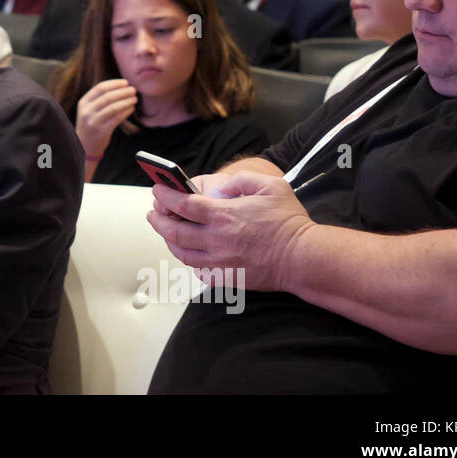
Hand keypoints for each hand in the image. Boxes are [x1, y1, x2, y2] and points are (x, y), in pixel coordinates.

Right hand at [74, 79, 137, 160]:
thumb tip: (121, 86)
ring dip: (126, 101)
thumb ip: (99, 98)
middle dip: (123, 92)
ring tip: (134, 98)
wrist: (85, 145)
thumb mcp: (89, 109)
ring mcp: (93, 121)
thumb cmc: (91, 123)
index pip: (100, 88)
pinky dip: (126, 112)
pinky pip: (117, 118)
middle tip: (133, 90)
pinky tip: (132, 108)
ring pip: (113, 107)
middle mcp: (87, 111)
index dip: (115, 84)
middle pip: (108, 96)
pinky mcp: (102, 131)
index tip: (126, 82)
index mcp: (83, 102)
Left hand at [146, 171, 314, 290]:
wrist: (303, 258)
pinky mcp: (226, 277)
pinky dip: (189, 259)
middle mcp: (217, 239)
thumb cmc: (289, 221)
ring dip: (168, 240)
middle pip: (173, 230)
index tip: (157, 190)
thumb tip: (222, 186)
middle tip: (152, 213)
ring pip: (181, 252)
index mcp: (224, 215)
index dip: (165, 196)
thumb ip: (242, 180)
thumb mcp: (270, 186)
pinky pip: (198, 270)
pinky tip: (188, 251)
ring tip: (165, 231)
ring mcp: (220, 261)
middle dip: (157, 220)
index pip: (182, 204)